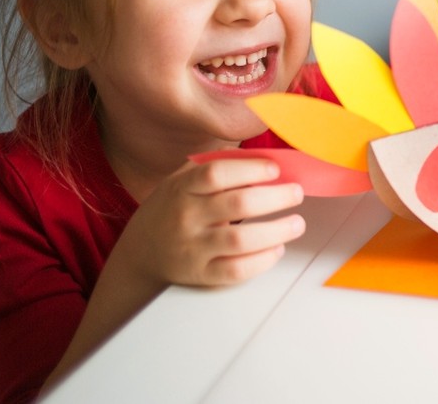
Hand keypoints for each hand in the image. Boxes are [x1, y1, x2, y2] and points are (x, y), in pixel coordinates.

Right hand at [111, 157, 305, 287]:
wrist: (141, 253)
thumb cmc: (172, 209)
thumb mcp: (182, 181)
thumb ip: (215, 169)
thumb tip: (264, 162)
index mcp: (182, 189)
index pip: (216, 174)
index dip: (250, 169)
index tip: (275, 169)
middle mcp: (186, 218)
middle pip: (237, 205)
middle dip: (275, 197)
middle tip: (296, 193)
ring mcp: (193, 248)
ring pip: (240, 240)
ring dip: (276, 231)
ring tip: (296, 223)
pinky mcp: (201, 275)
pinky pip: (236, 271)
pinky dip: (262, 261)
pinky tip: (277, 249)